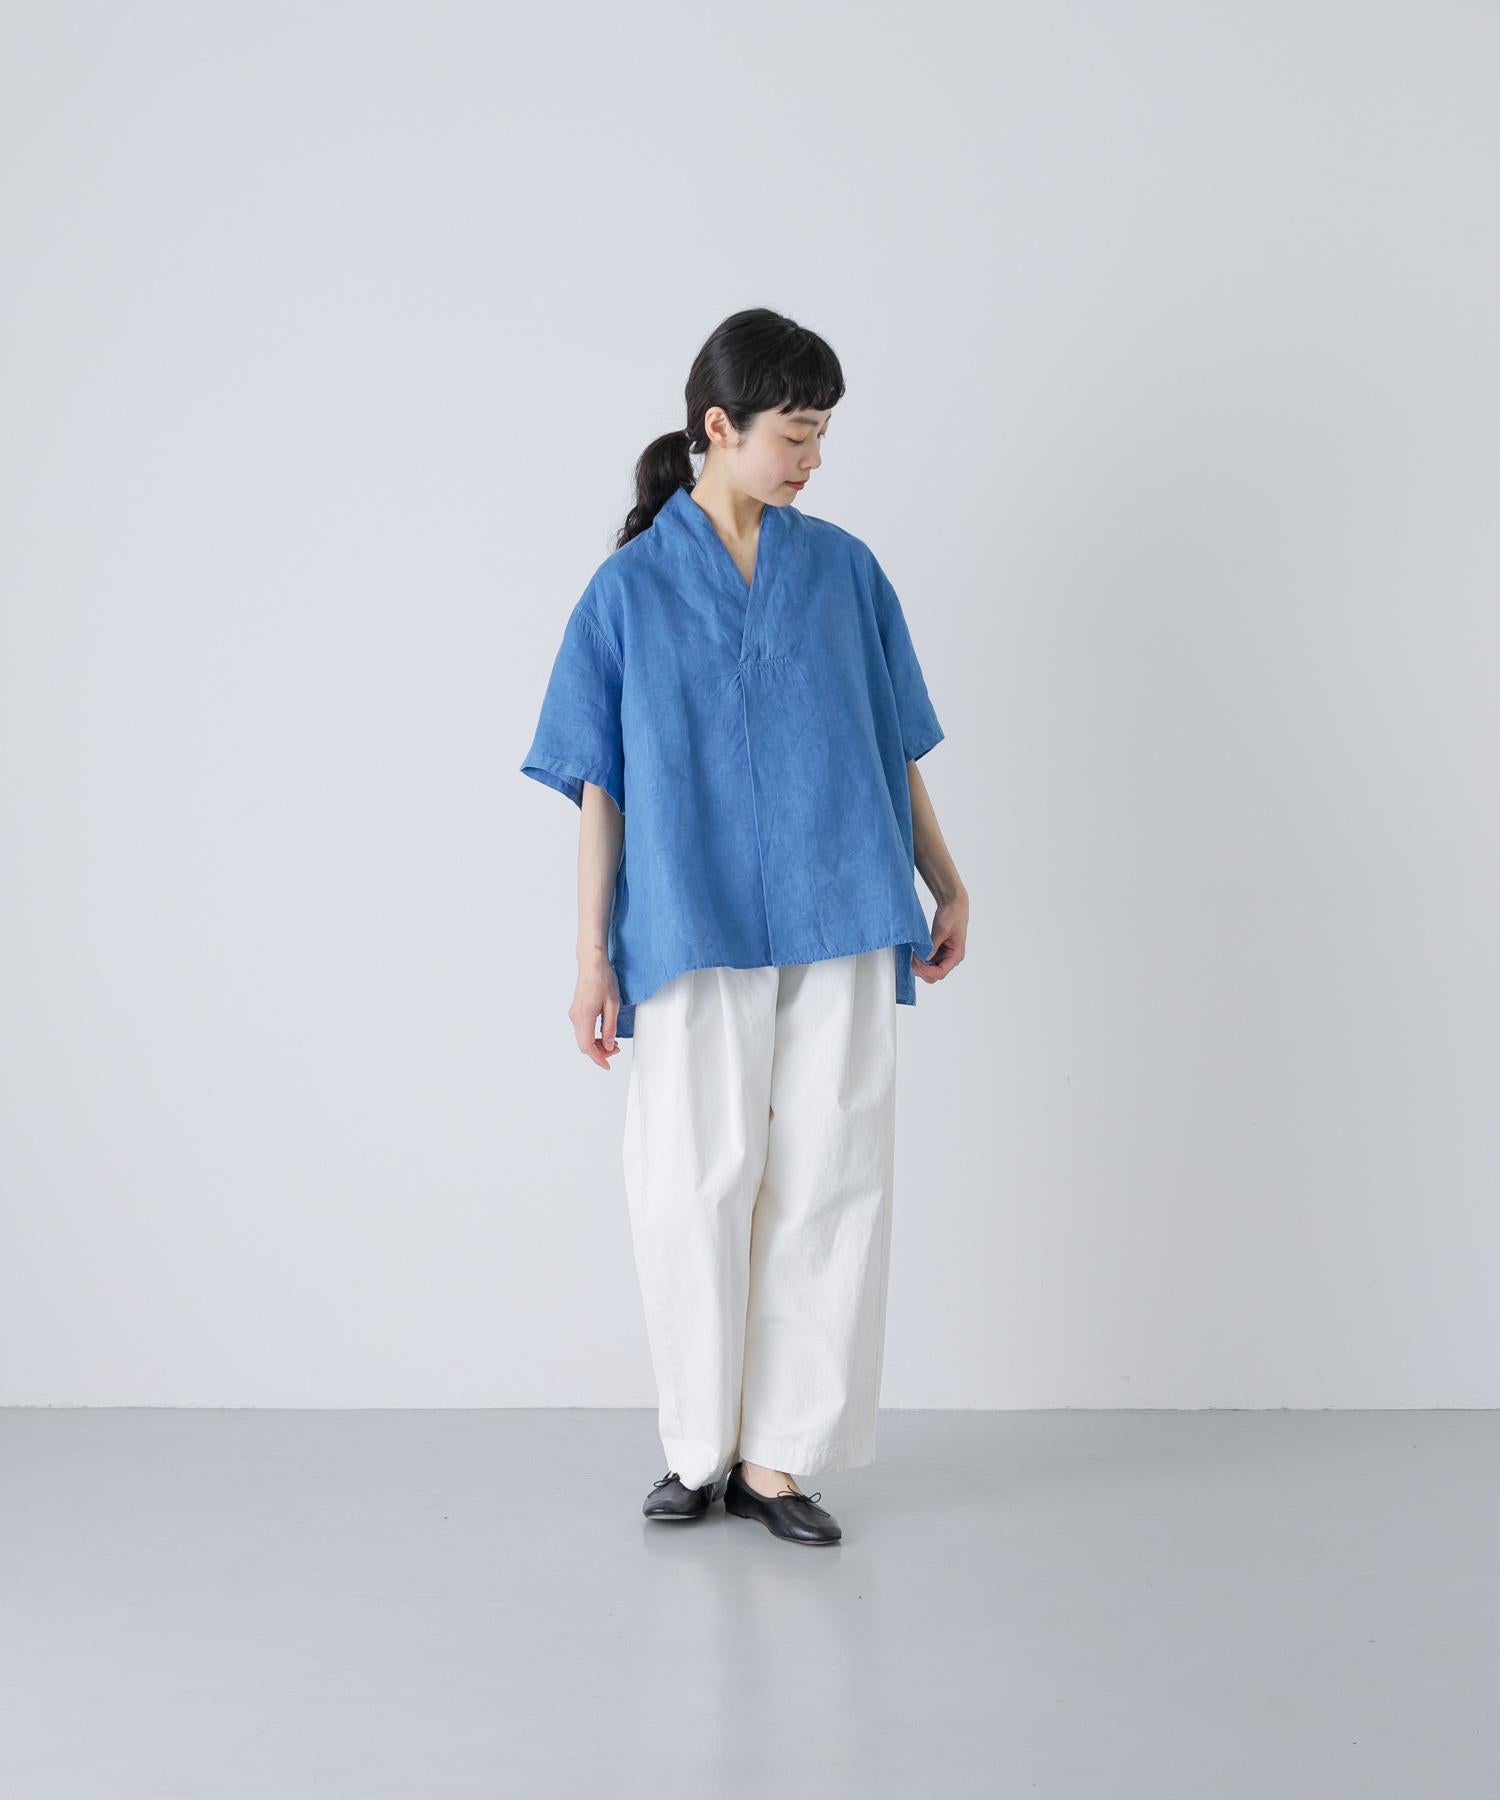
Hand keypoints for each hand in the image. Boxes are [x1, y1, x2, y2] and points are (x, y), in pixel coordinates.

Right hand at [569, 948, 622, 1068]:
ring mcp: (574, 1014)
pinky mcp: (576, 1010)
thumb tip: (609, 1045)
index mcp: (584, 1017)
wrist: (592, 963)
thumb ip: (610, 1027)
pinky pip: (582, 1030)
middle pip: (584, 1045)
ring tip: (612, 1042)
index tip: (607, 1065)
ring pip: (582, 1038)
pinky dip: (592, 1036)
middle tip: (616, 1050)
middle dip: (599, 1052)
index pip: (588, 1047)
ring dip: (596, 1044)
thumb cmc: (603, 979)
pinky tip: (603, 1034)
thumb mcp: (613, 1005)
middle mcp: (575, 1017)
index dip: (598, 1059)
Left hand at [913, 891, 966, 984]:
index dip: (926, 970)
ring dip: (920, 966)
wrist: (953, 904)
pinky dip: (920, 960)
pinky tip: (916, 951)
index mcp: (956, 956)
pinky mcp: (938, 951)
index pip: (940, 973)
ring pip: (929, 970)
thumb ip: (932, 947)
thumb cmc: (951, 915)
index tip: (916, 961)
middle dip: (922, 970)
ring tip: (914, 953)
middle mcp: (951, 959)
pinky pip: (928, 962)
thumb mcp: (941, 931)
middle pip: (934, 976)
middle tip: (913, 958)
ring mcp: (944, 956)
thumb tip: (924, 959)